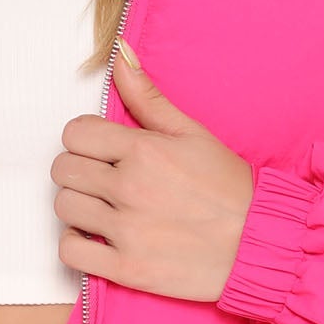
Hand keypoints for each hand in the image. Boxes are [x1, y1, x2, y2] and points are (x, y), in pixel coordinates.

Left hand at [51, 39, 254, 301]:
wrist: (259, 244)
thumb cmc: (230, 189)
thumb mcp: (193, 133)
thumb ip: (149, 97)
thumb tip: (120, 55)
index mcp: (143, 150)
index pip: (75, 134)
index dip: (85, 139)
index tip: (101, 150)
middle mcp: (129, 187)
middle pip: (63, 170)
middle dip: (79, 170)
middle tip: (102, 179)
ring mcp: (126, 230)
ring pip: (64, 207)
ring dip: (78, 205)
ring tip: (102, 208)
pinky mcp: (126, 268)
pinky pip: (71, 251)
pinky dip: (76, 244)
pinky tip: (96, 238)